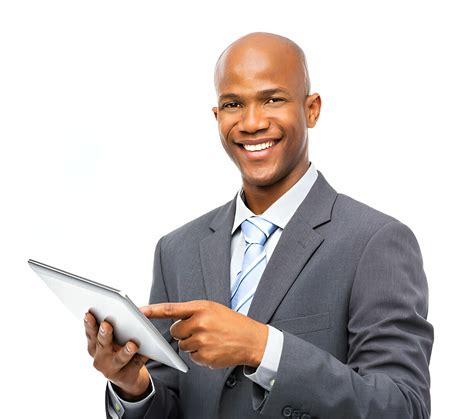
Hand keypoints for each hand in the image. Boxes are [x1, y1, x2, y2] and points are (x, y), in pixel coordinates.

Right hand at [84, 312, 150, 400]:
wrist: (127, 373)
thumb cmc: (118, 348)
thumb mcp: (112, 337)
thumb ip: (114, 324)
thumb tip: (131, 310)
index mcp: (94, 345)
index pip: (90, 332)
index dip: (89, 323)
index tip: (89, 313)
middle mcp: (100, 358)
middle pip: (102, 344)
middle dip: (104, 334)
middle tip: (106, 324)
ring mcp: (111, 369)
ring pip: (119, 359)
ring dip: (125, 351)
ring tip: (132, 345)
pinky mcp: (126, 375)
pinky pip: (135, 364)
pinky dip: (141, 358)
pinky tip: (147, 352)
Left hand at [140, 300, 267, 368]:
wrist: (252, 340)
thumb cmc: (231, 323)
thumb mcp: (213, 309)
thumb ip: (193, 312)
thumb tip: (174, 322)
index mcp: (202, 308)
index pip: (172, 309)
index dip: (154, 310)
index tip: (139, 311)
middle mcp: (200, 323)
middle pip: (175, 331)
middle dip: (184, 332)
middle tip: (201, 330)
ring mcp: (202, 341)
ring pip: (182, 345)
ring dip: (192, 344)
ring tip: (210, 339)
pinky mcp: (204, 356)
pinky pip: (191, 357)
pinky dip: (200, 354)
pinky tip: (213, 349)